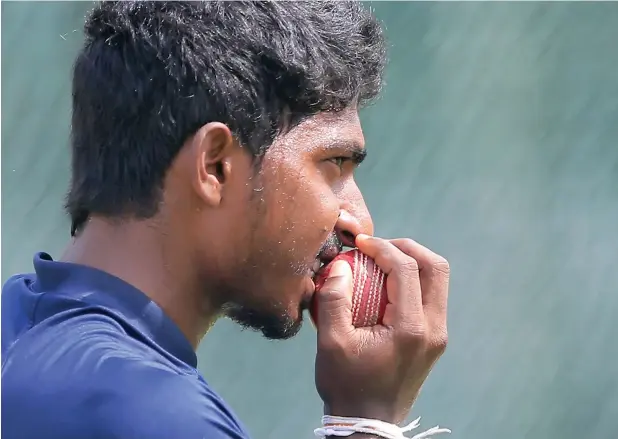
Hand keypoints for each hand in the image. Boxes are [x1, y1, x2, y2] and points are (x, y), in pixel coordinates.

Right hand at [314, 235, 449, 423]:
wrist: (368, 423)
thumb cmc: (347, 386)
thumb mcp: (331, 343)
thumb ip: (334, 300)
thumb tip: (343, 266)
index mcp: (410, 328)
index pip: (406, 269)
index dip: (382, 248)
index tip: (360, 243)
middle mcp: (433, 329)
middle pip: (436, 268)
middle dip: (406, 248)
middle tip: (377, 246)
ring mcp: (438, 335)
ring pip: (438, 281)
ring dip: (412, 262)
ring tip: (381, 261)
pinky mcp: (434, 340)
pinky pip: (430, 297)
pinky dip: (412, 281)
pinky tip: (385, 285)